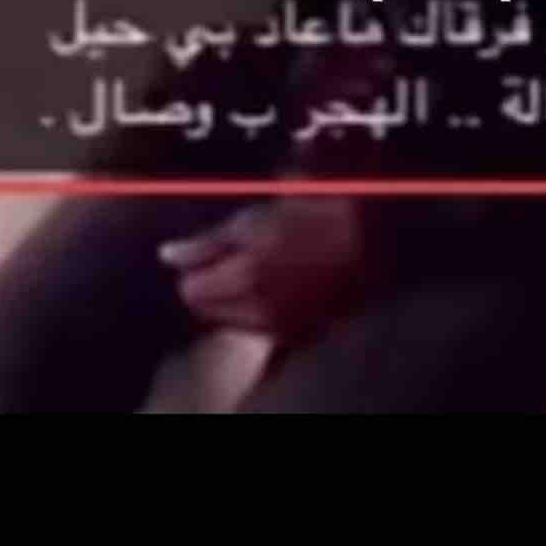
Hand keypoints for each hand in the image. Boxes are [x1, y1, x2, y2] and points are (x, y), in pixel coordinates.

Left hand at [158, 198, 365, 339]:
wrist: (377, 232)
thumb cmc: (317, 211)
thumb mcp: (256, 217)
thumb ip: (209, 242)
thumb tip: (168, 257)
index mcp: (243, 279)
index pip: (190, 290)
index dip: (197, 267)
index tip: (213, 248)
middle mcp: (259, 313)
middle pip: (209, 311)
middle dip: (214, 286)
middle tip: (237, 255)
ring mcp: (284, 328)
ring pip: (236, 322)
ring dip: (237, 300)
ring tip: (262, 267)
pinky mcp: (305, 334)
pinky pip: (264, 329)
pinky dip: (263, 313)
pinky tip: (280, 287)